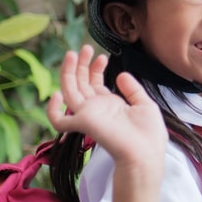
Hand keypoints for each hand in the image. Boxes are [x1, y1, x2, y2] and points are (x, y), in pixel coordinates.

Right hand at [46, 45, 166, 169]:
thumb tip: (120, 74)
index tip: (102, 56)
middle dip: (82, 65)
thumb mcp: (145, 105)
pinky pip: (59, 121)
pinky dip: (52, 110)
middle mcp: (97, 109)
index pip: (94, 84)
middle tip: (85, 48)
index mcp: (110, 105)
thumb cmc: (149, 135)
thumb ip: (133, 89)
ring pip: (69, 92)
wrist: (147, 153)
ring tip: (74, 53)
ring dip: (69, 72)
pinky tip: (57, 93)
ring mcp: (88, 116)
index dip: (95, 69)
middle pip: (81, 84)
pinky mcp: (83, 124)